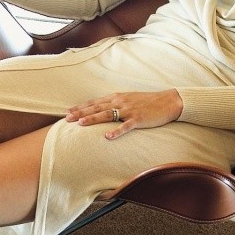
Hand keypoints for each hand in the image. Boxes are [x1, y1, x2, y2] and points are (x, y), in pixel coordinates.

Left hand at [65, 90, 183, 139]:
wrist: (168, 102)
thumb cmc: (147, 102)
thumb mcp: (128, 100)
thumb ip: (114, 105)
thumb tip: (100, 111)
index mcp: (117, 97)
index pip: (95, 102)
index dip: (81, 107)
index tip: (67, 112)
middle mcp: (121, 102)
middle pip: (97, 107)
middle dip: (81, 113)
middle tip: (67, 119)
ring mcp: (129, 110)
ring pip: (108, 115)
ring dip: (93, 119)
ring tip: (81, 124)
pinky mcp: (138, 119)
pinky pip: (125, 126)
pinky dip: (116, 131)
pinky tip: (107, 137)